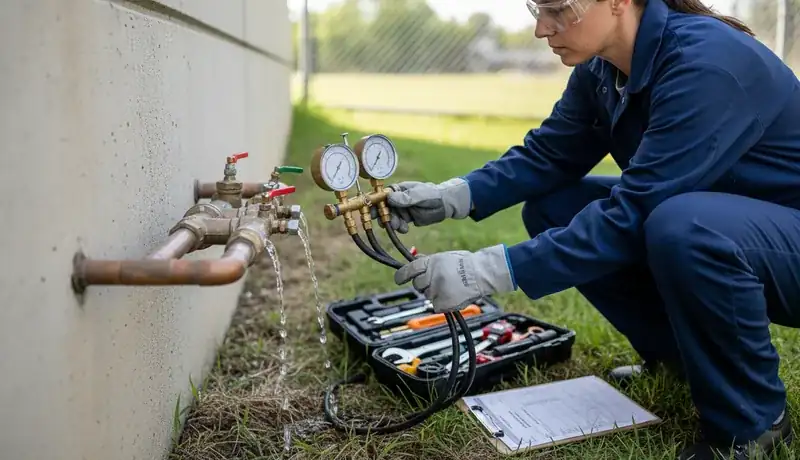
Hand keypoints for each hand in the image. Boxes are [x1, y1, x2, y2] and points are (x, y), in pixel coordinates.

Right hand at [372, 178, 471, 232]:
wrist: (445, 205)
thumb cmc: (431, 195)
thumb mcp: (419, 195)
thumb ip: (405, 198)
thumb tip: (389, 197)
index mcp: (398, 190)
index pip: (382, 195)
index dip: (375, 202)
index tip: (371, 210)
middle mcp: (397, 200)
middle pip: (383, 208)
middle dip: (382, 216)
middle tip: (384, 222)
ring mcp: (401, 210)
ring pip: (390, 218)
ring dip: (392, 223)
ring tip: (399, 226)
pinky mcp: (406, 219)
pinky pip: (399, 225)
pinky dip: (400, 228)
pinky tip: (406, 228)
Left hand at [394, 244, 516, 311]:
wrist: (482, 274)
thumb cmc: (467, 263)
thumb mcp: (445, 256)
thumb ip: (429, 260)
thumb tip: (415, 258)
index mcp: (431, 263)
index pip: (409, 270)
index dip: (401, 276)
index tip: (399, 279)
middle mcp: (431, 276)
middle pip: (417, 285)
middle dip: (424, 284)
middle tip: (437, 282)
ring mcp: (436, 290)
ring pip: (427, 295)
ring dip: (435, 293)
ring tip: (450, 288)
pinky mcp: (442, 302)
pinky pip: (436, 305)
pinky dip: (442, 304)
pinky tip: (452, 296)